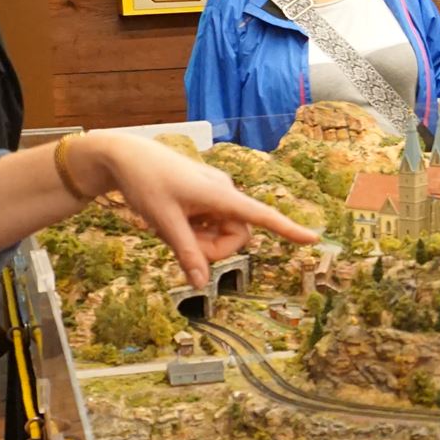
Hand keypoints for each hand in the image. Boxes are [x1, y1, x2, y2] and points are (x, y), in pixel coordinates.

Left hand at [70, 132, 315, 287]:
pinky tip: (173, 218)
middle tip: (180, 245)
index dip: (288, 230)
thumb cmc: (145, 184)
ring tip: (170, 226)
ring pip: (222, 230)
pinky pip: (211, 220)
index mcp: (221, 195)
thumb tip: (201, 284)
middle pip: (236, 234)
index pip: (262, 216)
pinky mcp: (206, 193)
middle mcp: (225, 191)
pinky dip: (195, 228)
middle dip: (213, 248)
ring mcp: (216, 192)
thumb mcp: (164, 223)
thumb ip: (186, 254)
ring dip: (201, 238)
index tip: (314, 240)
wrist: (125, 155)